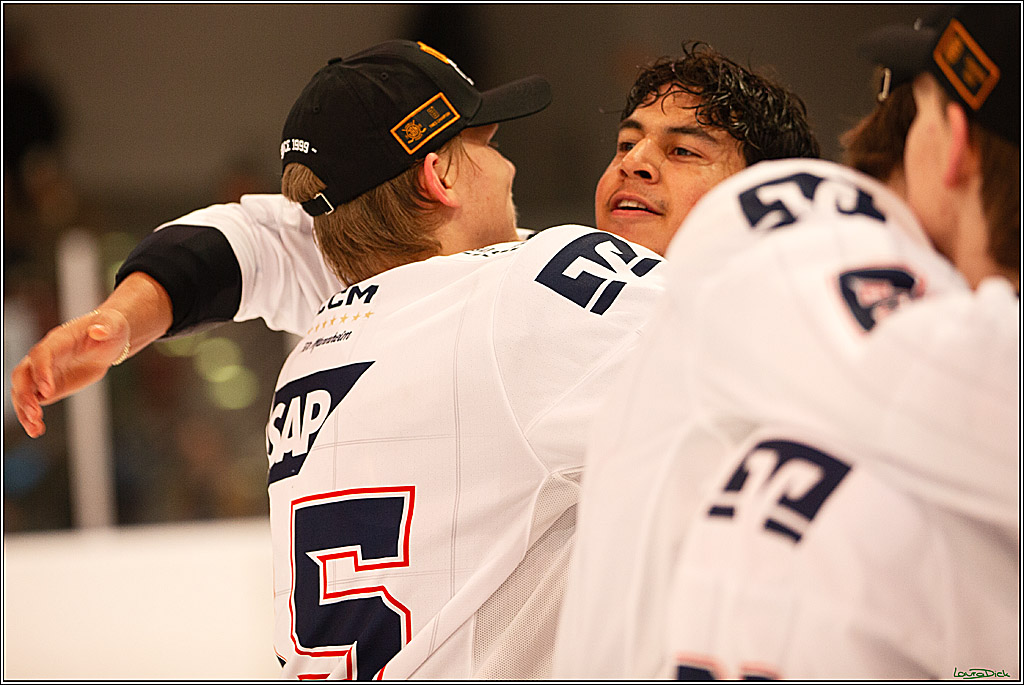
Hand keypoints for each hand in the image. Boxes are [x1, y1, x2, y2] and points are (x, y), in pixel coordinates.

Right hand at [11, 308, 131, 437]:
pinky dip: (31, 416)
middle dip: (24, 394)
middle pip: (23, 374)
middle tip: (36, 413)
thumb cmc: (110, 329)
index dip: (41, 372)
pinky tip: (37, 431)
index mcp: (58, 340)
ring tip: (35, 428)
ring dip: (24, 409)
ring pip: (23, 391)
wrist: (107, 342)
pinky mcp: (48, 387)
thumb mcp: (113, 326)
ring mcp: (43, 373)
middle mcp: (44, 357)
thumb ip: (106, 327)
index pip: (41, 354)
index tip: (48, 391)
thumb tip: (99, 331)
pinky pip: (33, 401)